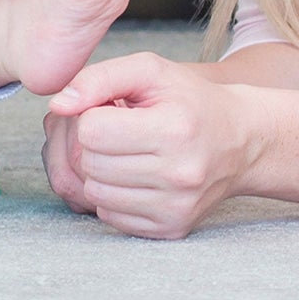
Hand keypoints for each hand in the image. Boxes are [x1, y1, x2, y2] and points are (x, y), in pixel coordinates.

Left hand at [44, 52, 260, 239]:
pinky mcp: (171, 228)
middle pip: (89, 163)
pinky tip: (133, 174)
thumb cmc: (190, 99)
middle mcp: (177, 175)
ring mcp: (175, 207)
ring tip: (126, 150)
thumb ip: (98, 78)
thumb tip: (58, 104)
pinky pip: (109, 217)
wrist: (240, 140)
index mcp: (172, 130)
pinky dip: (112, 194)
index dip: (92, 115)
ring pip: (95, 192)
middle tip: (118, 129)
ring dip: (99, 169)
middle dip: (94, 142)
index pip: (91, 131)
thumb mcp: (149, 70)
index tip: (113, 109)